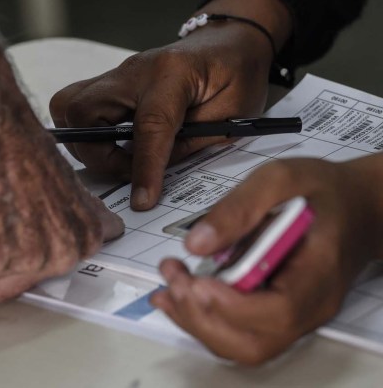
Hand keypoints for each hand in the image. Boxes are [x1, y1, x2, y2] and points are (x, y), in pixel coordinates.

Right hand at [0, 115, 123, 302]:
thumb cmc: (14, 144)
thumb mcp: (66, 183)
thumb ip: (75, 215)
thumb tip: (99, 228)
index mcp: (83, 239)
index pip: (48, 269)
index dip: (16, 247)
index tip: (6, 230)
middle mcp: (57, 258)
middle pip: (9, 281)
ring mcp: (19, 264)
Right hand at [50, 23, 271, 209]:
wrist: (227, 40)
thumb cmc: (236, 74)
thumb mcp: (231, 113)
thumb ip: (190, 143)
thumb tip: (152, 175)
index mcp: (173, 74)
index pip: (149, 125)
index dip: (143, 167)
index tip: (143, 200)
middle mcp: (135, 70)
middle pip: (85, 111)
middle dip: (97, 153)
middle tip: (128, 171)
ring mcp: (116, 74)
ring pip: (68, 106)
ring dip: (84, 142)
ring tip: (117, 158)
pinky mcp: (107, 83)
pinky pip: (73, 105)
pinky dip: (82, 131)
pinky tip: (109, 144)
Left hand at [150, 157, 382, 364]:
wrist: (355, 207)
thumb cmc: (321, 192)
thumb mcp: (281, 179)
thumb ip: (239, 208)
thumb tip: (196, 243)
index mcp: (319, 271)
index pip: (280, 311)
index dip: (232, 305)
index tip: (196, 280)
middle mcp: (310, 307)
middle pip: (254, 341)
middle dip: (203, 315)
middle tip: (173, 276)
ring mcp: (295, 317)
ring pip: (242, 345)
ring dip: (196, 320)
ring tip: (168, 283)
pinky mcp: (276, 315)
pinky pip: (239, 332)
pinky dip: (203, 319)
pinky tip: (177, 295)